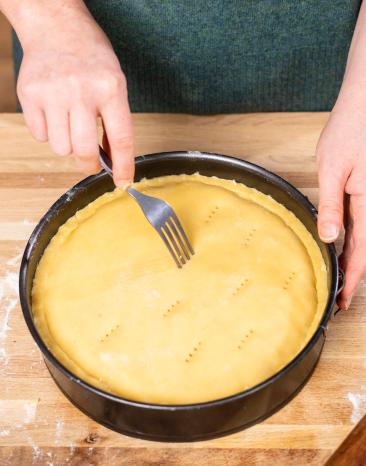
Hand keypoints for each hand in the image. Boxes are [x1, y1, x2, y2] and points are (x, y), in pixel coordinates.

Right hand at [16, 4, 133, 186]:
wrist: (55, 26)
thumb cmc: (90, 58)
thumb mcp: (114, 84)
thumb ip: (114, 121)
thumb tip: (111, 160)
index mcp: (110, 89)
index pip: (122, 139)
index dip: (124, 167)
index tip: (123, 183)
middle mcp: (81, 91)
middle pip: (85, 151)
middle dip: (89, 165)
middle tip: (91, 162)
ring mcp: (52, 93)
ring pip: (61, 148)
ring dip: (67, 146)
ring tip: (70, 124)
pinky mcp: (29, 95)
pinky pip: (41, 136)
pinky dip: (49, 133)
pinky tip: (54, 112)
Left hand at [316, 85, 365, 309]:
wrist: (365, 105)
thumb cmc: (351, 130)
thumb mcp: (333, 168)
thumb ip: (332, 205)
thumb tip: (327, 238)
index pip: (362, 251)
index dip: (353, 278)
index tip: (343, 300)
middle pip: (365, 249)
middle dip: (354, 275)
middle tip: (340, 297)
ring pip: (364, 238)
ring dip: (353, 259)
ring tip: (340, 278)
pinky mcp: (365, 191)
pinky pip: (361, 222)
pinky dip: (352, 240)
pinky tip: (340, 245)